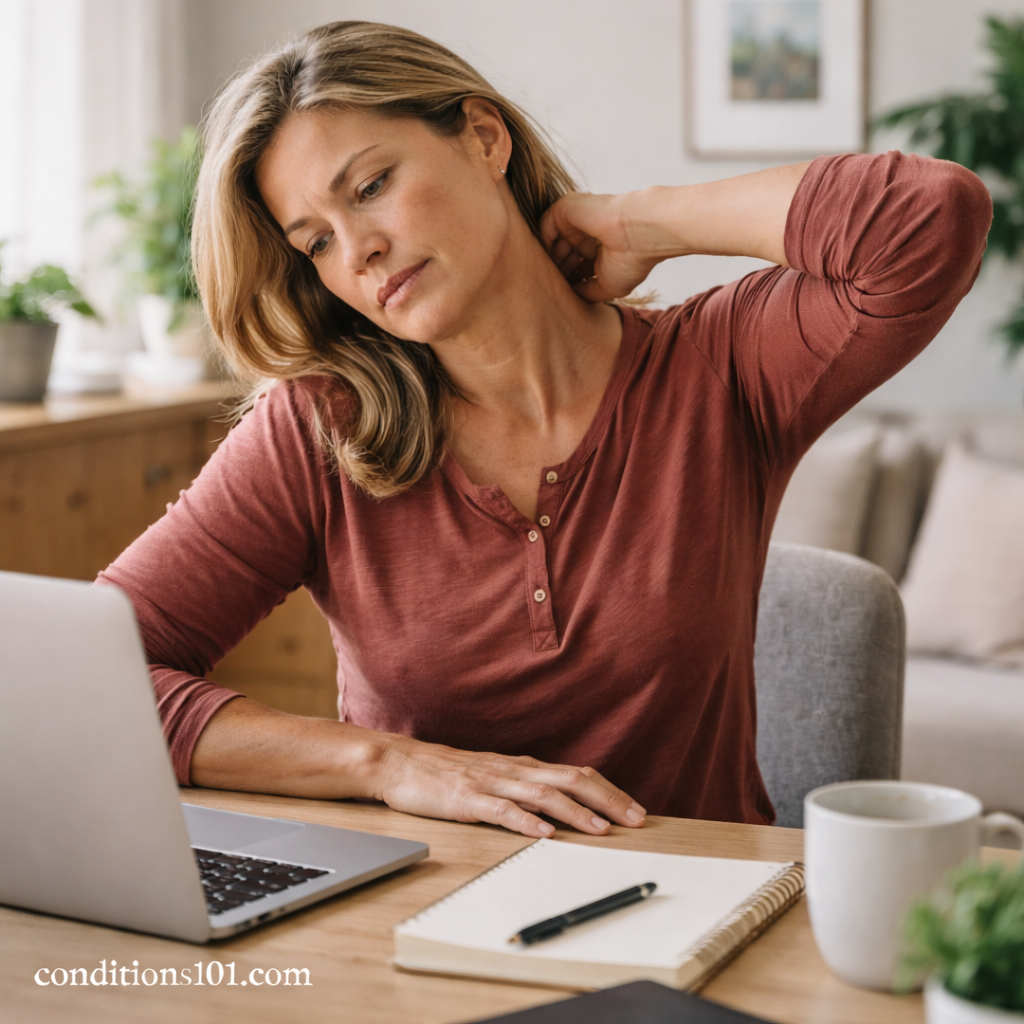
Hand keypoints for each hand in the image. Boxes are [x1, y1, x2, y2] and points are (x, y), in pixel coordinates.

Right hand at [374, 734, 646, 837]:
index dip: (609, 791)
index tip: (635, 810)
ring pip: (542, 795)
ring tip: (600, 829)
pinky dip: (526, 822)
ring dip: (575, 812)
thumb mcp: (494, 776)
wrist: (400, 763)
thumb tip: (560, 806)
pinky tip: (544, 834)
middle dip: (606, 800)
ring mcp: (491, 783)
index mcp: (522, 767)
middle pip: (570, 780)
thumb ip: (524, 787)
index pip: (576, 775)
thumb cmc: (446, 773)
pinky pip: (502, 810)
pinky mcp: (468, 799)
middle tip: (635, 820)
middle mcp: (513, 771)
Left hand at [540, 191, 659, 303]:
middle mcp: (588, 231)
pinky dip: (543, 243)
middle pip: (563, 253)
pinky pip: (544, 225)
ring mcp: (578, 219)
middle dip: (557, 271)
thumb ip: (588, 291)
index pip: (576, 263)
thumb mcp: (609, 286)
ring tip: (547, 276)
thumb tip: (572, 296)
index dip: (569, 280)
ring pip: (553, 240)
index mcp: (600, 246)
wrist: (640, 234)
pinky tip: (546, 260)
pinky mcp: (567, 208)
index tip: (564, 295)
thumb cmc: (632, 259)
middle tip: (552, 287)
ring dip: (549, 260)